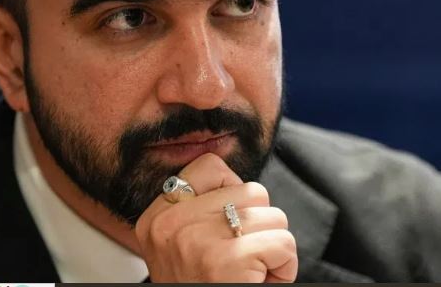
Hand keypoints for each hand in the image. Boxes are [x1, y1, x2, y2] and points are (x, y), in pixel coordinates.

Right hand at [135, 153, 297, 282]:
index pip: (210, 166)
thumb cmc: (205, 285)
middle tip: (241, 259)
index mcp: (155, 217)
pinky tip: (260, 282)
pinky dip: (284, 267)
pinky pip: (283, 243)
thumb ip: (199, 208)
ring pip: (272, 215)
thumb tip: (229, 169)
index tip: (225, 230)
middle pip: (250, 190)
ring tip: (249, 273)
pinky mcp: (226, 261)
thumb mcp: (184, 245)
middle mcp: (168, 225)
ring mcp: (195, 242)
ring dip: (273, 247)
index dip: (233, 194)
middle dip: (259, 226)